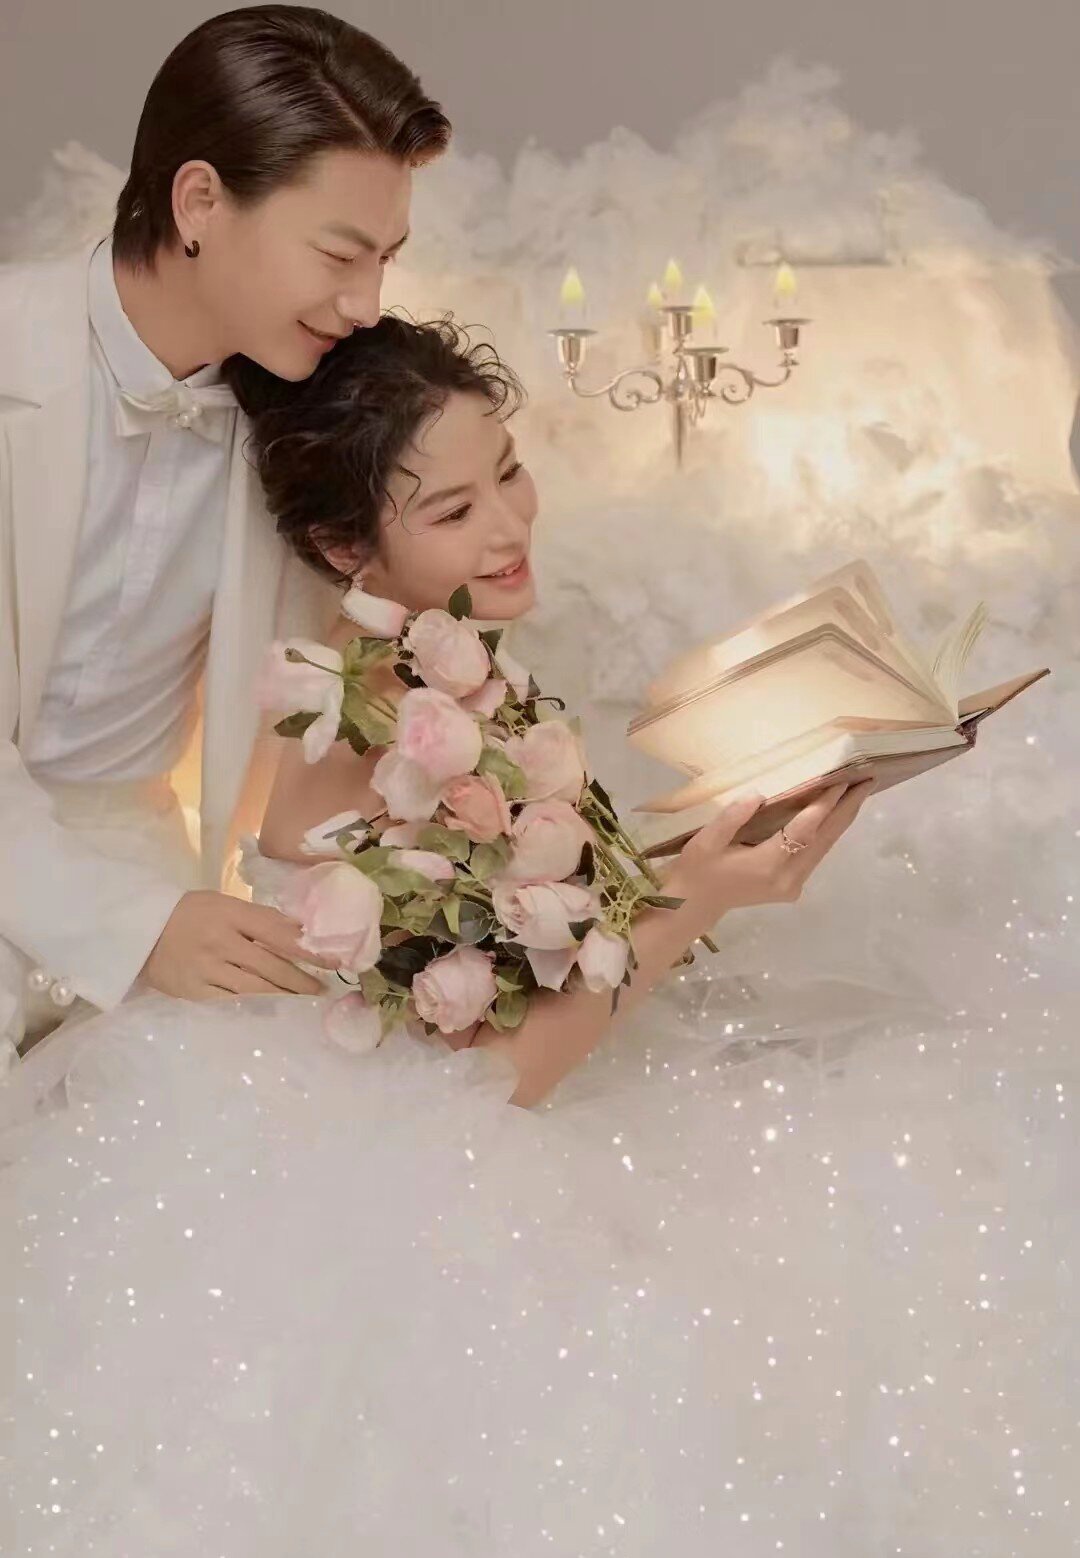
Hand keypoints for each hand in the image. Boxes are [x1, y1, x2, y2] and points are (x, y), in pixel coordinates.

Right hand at [141, 890, 334, 999]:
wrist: (139, 931)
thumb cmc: (191, 914)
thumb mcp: (225, 903)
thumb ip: (261, 918)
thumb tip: (302, 931)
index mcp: (230, 914)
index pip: (278, 933)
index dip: (308, 949)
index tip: (333, 961)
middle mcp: (220, 942)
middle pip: (271, 966)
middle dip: (302, 981)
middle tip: (324, 990)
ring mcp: (206, 970)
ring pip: (255, 989)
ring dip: (285, 998)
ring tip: (305, 1003)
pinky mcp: (193, 993)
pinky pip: (231, 1004)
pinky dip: (255, 1009)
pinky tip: (273, 1012)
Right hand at [668, 780, 873, 926]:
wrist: (693, 905)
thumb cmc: (697, 869)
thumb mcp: (706, 840)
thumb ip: (732, 817)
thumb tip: (760, 795)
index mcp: (768, 866)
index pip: (805, 829)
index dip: (825, 804)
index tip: (842, 780)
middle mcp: (788, 878)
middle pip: (825, 839)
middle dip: (847, 808)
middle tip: (868, 780)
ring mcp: (793, 886)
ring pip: (824, 848)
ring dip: (841, 819)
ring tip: (857, 791)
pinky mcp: (792, 887)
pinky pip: (815, 854)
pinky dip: (827, 832)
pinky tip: (834, 814)